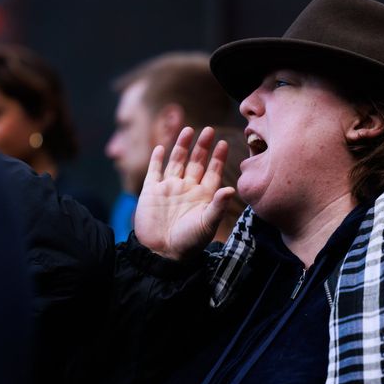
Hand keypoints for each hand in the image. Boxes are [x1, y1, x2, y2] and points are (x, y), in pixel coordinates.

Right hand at [134, 126, 235, 259]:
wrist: (161, 253)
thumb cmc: (189, 242)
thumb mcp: (207, 224)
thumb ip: (218, 206)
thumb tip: (231, 188)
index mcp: (203, 196)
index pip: (212, 171)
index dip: (217, 157)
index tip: (223, 143)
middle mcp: (187, 189)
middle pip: (196, 162)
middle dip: (202, 146)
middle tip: (209, 130)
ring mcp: (169, 189)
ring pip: (177, 161)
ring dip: (182, 146)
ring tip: (188, 130)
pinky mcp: (151, 191)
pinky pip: (154, 171)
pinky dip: (157, 159)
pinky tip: (161, 147)